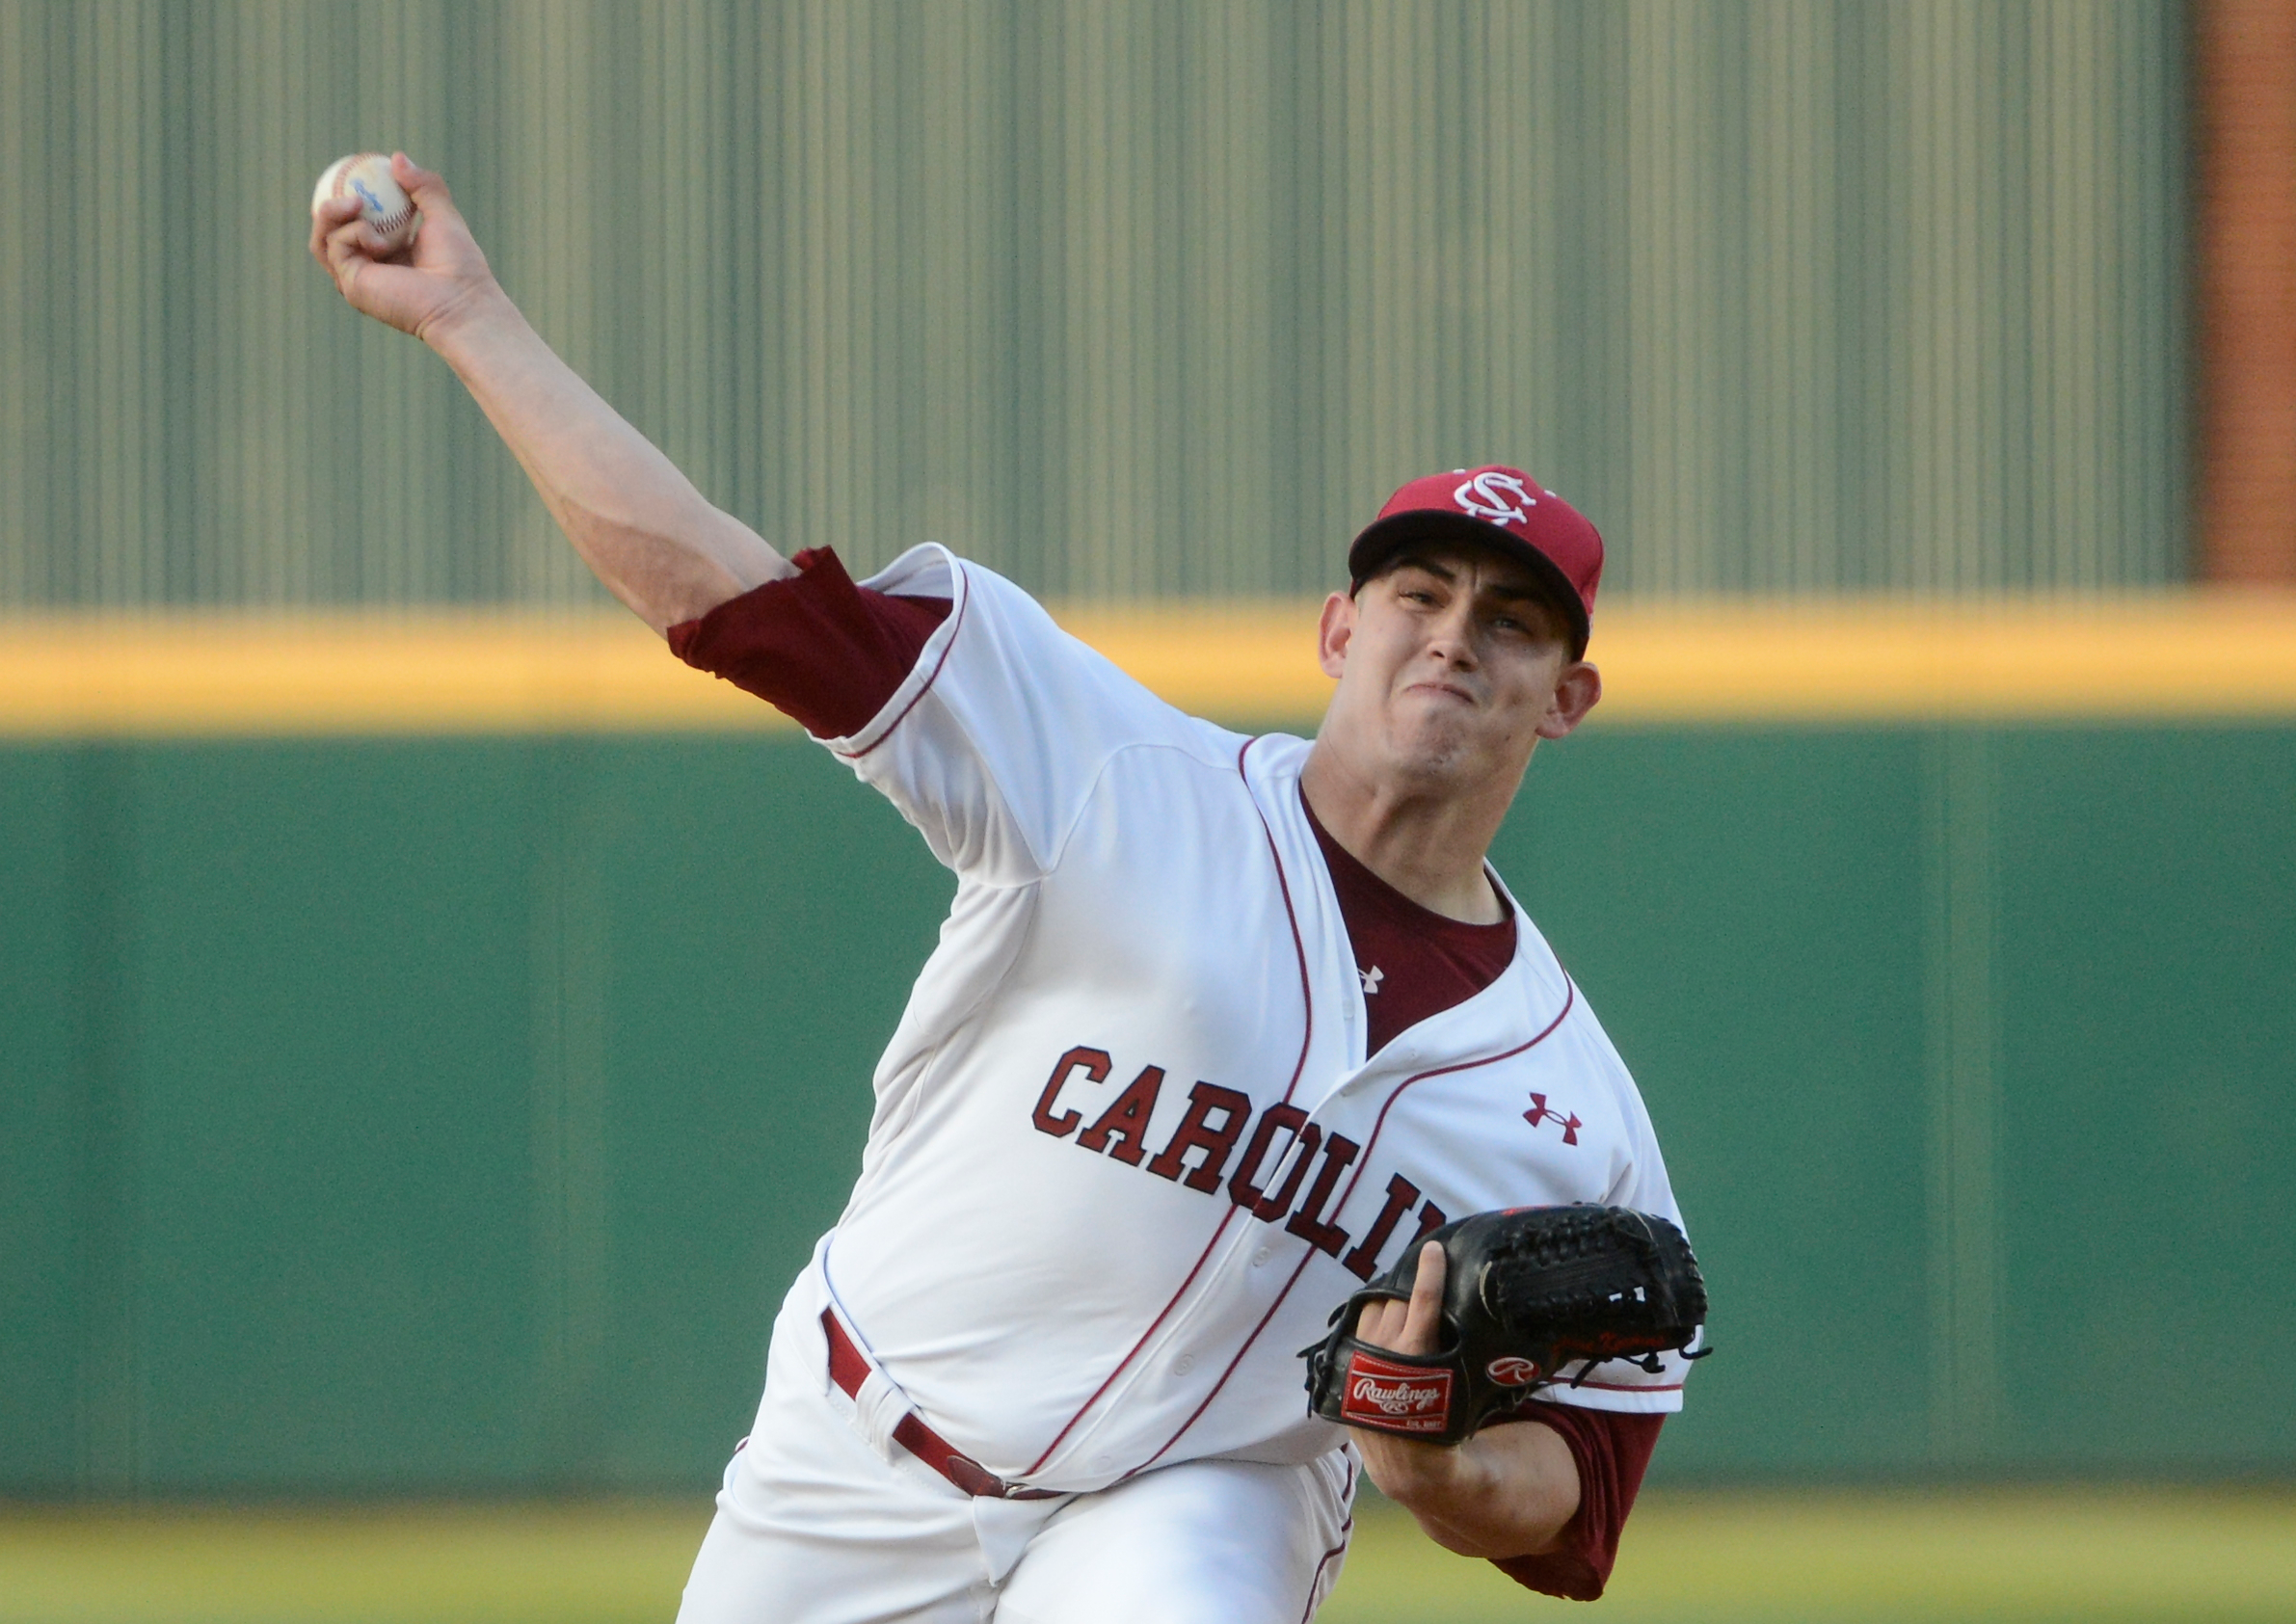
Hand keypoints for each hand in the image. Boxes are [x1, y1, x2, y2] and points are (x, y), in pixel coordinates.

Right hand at [308, 154, 503, 343]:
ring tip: (355, 201)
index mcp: (386, 251)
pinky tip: (377, 238)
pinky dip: (352, 233)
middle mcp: (367, 266)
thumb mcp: (442, 215)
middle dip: (329, 202)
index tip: (355, 171)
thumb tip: (397, 157)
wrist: (461, 302)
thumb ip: (423, 187)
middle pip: (329, 229)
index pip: (355, 220)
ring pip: (323, 238)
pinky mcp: (351, 286)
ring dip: (331, 212)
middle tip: (346, 183)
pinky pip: (335, 246)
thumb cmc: (459, 265)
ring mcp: (356, 278)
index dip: (348, 195)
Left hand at [1349, 1240, 1579, 1558]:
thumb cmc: (1448, 1430)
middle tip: (1429, 1265)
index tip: (1435, 1249)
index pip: (1421, 1307)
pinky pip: (1358, 1324)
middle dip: (1410, 1285)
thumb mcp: (1474, 1405)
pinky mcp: (1347, 1364)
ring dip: (1391, 1296)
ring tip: (1409, 1284)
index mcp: (1418, 1364)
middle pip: (1396, 1304)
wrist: (1407, 1467)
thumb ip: (1497, 1377)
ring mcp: (1362, 1361)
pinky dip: (1374, 1311)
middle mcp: (1385, 1360)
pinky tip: (1387, 1303)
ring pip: (1374, 1310)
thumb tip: (1543, 1347)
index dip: (1429, 1276)